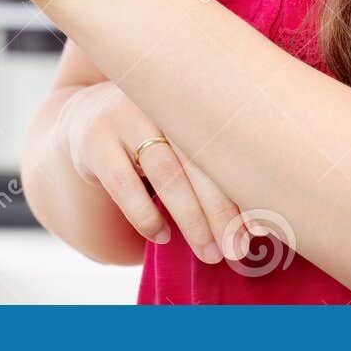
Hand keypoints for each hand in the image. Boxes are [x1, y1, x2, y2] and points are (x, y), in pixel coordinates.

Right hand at [61, 82, 251, 264]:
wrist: (88, 115)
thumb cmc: (158, 138)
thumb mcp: (185, 138)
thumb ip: (215, 167)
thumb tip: (262, 228)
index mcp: (196, 97)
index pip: (228, 146)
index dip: (245, 190)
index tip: (263, 231)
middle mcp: (162, 101)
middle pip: (200, 160)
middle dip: (222, 212)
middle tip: (237, 251)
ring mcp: (126, 116)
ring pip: (168, 173)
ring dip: (192, 219)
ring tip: (209, 253)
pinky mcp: (96, 141)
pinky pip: (124, 185)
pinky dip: (146, 216)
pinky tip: (162, 236)